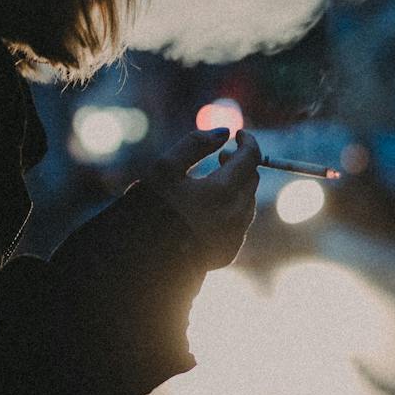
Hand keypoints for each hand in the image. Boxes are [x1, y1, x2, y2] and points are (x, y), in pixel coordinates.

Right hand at [143, 127, 261, 269]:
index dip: (247, 142)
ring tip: (212, 182)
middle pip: (252, 180)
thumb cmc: (151, 209)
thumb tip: (224, 132)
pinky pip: (239, 225)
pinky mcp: (228, 252)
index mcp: (223, 191)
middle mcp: (236, 215)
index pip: (250, 158)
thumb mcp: (165, 167)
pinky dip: (231, 210)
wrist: (143, 261)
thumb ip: (195, 144)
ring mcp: (234, 237)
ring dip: (237, 187)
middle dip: (240, 164)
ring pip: (247, 202)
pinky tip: (208, 210)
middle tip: (220, 156)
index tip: (238, 134)